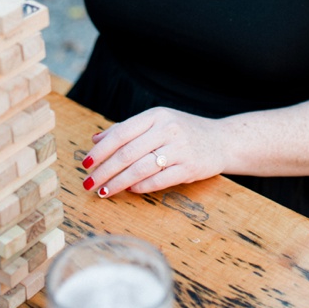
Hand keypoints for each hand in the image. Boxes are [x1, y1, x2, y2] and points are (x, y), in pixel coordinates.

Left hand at [83, 107, 224, 198]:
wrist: (222, 140)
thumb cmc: (184, 132)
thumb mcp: (157, 123)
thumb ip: (127, 129)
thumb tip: (95, 139)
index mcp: (156, 116)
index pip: (121, 133)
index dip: (100, 150)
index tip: (85, 164)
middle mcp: (168, 129)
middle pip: (127, 153)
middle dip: (104, 171)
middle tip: (89, 184)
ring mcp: (180, 148)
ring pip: (140, 169)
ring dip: (118, 183)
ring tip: (104, 192)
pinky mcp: (190, 167)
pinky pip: (159, 180)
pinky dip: (141, 187)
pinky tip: (130, 190)